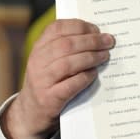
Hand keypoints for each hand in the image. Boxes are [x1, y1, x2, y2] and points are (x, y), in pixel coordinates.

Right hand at [2, 19, 114, 138]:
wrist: (30, 112)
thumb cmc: (48, 81)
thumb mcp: (50, 60)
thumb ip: (67, 48)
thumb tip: (98, 36)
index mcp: (39, 48)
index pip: (56, 28)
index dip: (79, 26)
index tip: (96, 28)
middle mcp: (37, 62)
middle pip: (66, 45)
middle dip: (91, 41)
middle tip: (109, 41)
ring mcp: (41, 81)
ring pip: (67, 63)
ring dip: (90, 57)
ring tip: (105, 56)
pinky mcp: (48, 98)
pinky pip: (69, 85)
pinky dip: (84, 78)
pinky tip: (94, 74)